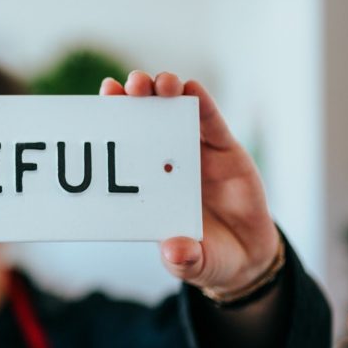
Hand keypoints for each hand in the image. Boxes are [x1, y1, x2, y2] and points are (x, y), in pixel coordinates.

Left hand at [100, 71, 279, 293]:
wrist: (246, 255)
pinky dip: (201, 102)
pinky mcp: (224, 149)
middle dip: (133, 97)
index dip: (112, 122)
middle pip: (144, 119)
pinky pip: (211, 121)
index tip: (101, 102)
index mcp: (148, 185)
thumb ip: (184, 259)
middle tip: (127, 86)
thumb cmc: (207, 256)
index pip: (124, 147)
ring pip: (175, 112)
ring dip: (164, 91)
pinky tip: (190, 88)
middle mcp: (166, 161)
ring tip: (157, 84)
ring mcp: (195, 152)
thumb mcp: (194, 263)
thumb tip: (175, 252)